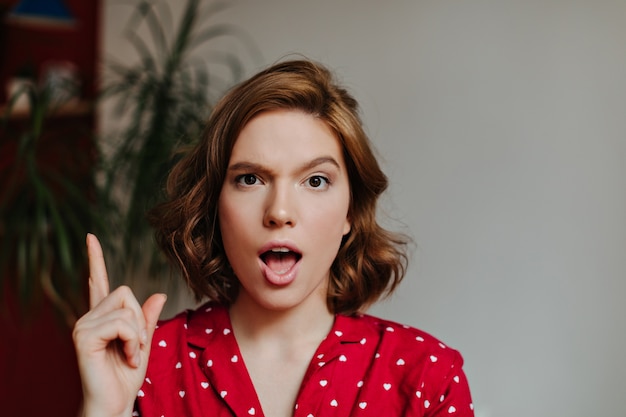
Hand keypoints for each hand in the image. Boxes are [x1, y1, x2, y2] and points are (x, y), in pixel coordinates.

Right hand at [73, 234, 166, 416]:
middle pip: (126, 292)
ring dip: (138, 335)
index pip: (98, 282)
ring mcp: (83, 326)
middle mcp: (89, 317)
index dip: (95, 259)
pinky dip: (133, 341)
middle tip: (136, 347)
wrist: (114, 405)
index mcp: (102, 317)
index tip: (91, 237)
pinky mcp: (84, 337)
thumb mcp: (144, 343)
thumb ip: (148, 319)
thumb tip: (159, 294)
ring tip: (130, 355)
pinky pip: (122, 323)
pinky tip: (127, 357)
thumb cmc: (126, 378)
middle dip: (140, 320)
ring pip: (126, 308)